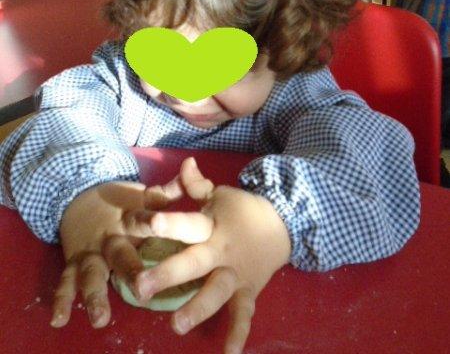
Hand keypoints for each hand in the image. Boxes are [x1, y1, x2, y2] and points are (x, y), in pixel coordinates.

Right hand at [51, 157, 212, 328]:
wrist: (78, 194)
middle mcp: (111, 237)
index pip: (142, 220)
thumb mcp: (142, 195)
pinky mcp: (74, 262)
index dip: (151, 222)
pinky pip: (66, 282)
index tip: (159, 227)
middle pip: (120, 253)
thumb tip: (192, 167)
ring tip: (101, 318)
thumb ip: (167, 191)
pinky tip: (59, 319)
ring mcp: (90, 251)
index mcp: (131, 219)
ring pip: (92, 272)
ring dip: (95, 294)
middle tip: (141, 288)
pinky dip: (61, 300)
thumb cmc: (120, 201)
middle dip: (129, 270)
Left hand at [137, 159, 291, 353]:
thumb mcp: (219, 194)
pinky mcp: (248, 291)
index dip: (170, 223)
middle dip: (168, 274)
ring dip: (198, 307)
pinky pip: (244, 313)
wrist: (282, 224)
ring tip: (176, 325)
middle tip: (140, 288)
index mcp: (212, 225)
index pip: (188, 223)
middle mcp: (222, 251)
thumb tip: (184, 162)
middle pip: (194, 262)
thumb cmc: (240, 209)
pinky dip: (238, 332)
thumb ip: (196, 185)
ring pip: (217, 291)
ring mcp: (236, 273)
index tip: (149, 223)